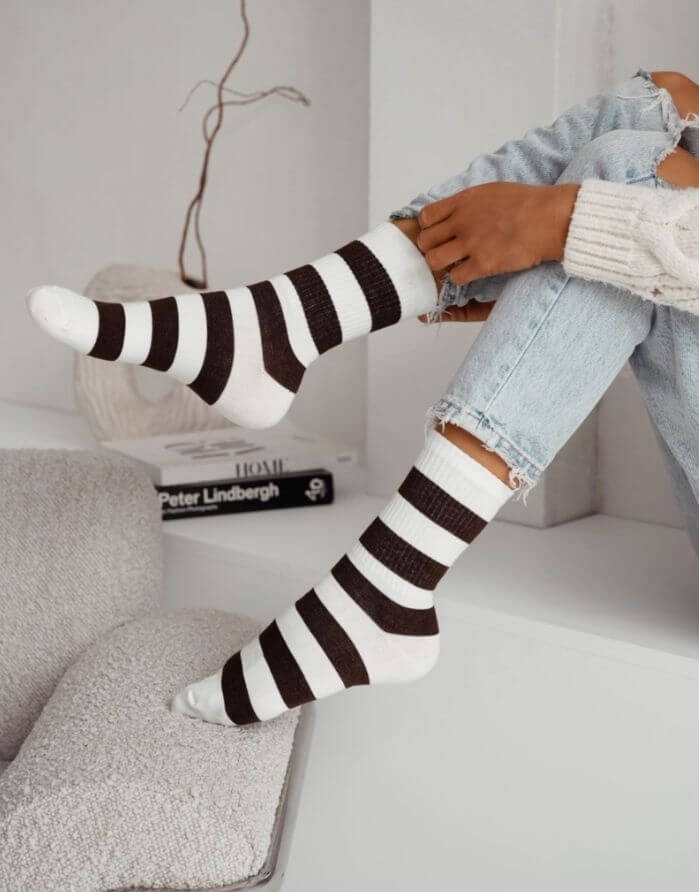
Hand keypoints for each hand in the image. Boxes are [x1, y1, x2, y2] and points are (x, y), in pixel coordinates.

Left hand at [416, 182, 578, 287]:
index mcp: (464, 201)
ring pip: (434, 261)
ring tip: (454, 265)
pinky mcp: (483, 264)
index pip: (426, 217)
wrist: (551, 218)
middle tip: (444, 253)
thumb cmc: (528, 203)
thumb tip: (455, 213)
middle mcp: (462, 221)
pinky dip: (459, 278)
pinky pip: (455, 277)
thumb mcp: (492, 191)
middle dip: (431, 249)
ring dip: (442, 265)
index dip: (429, 228)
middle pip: (425, 241)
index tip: (438, 234)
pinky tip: (470, 273)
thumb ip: (469, 203)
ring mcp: (471, 243)